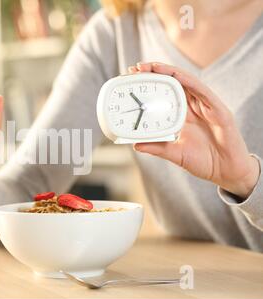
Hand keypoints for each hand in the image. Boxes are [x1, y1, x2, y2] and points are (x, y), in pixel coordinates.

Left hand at [129, 62, 259, 198]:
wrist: (226, 172)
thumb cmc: (204, 161)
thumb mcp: (174, 154)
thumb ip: (156, 148)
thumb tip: (135, 145)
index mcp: (183, 115)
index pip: (165, 93)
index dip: (150, 84)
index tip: (132, 78)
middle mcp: (194, 107)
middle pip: (173, 82)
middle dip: (155, 72)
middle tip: (135, 68)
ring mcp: (206, 106)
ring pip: (186, 81)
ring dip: (169, 72)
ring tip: (151, 66)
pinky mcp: (219, 110)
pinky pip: (203, 91)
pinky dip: (189, 81)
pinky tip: (176, 75)